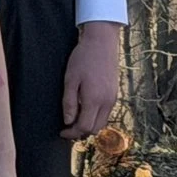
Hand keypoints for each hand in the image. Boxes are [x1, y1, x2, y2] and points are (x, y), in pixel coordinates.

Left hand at [62, 22, 122, 140]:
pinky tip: (84, 109)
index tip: (61, 132)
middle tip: (67, 128)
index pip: (84, 127)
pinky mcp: (115, 94)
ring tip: (74, 119)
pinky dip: (95, 117)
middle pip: (95, 128)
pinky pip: (106, 113)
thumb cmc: (83, 59)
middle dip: (80, 132)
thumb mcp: (70, 80)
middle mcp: (107, 102)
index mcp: (95, 100)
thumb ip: (70, 102)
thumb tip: (68, 121)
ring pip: (102, 122)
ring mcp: (113, 98)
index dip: (72, 133)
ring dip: (89, 125)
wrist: (102, 44)